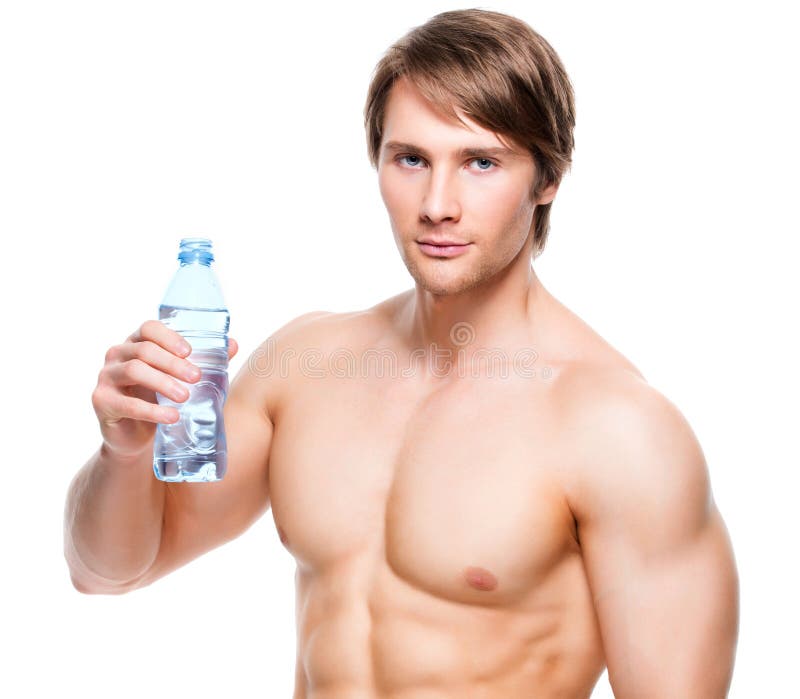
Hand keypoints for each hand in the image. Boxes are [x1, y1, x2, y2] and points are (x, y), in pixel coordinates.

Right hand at [91, 320, 238, 460]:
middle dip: (173, 363)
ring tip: (185, 397)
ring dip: (163, 382)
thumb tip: (233, 344)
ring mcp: (106, 377)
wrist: (136, 436)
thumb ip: (205, 360)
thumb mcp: (181, 379)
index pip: (149, 328)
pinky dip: (152, 411)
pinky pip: (127, 404)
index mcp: (136, 342)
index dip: (169, 337)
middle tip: (197, 377)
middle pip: (145, 350)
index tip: (189, 351)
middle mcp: (118, 355)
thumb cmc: (160, 398)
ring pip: (134, 370)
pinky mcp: (101, 401)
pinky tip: (171, 417)